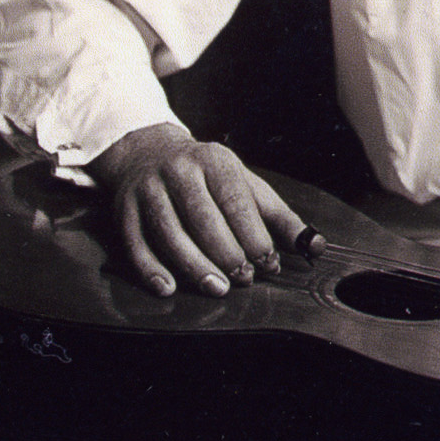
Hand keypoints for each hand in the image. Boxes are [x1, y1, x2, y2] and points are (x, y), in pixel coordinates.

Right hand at [91, 124, 309, 298]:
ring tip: (217, 288)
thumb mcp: (245, 183)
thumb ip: (279, 216)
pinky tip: (169, 288)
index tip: (269, 264)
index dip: (254, 236)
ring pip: (170, 233)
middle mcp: (178, 171)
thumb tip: (316, 247)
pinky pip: (135, 244)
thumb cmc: (207, 176)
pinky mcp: (123, 210)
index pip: (236, 201)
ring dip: (194, 265)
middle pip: (203, 219)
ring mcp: (148, 190)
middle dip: (227, 253)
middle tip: (244, 279)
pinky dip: (150, 269)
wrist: (147, 151)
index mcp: (214, 161)